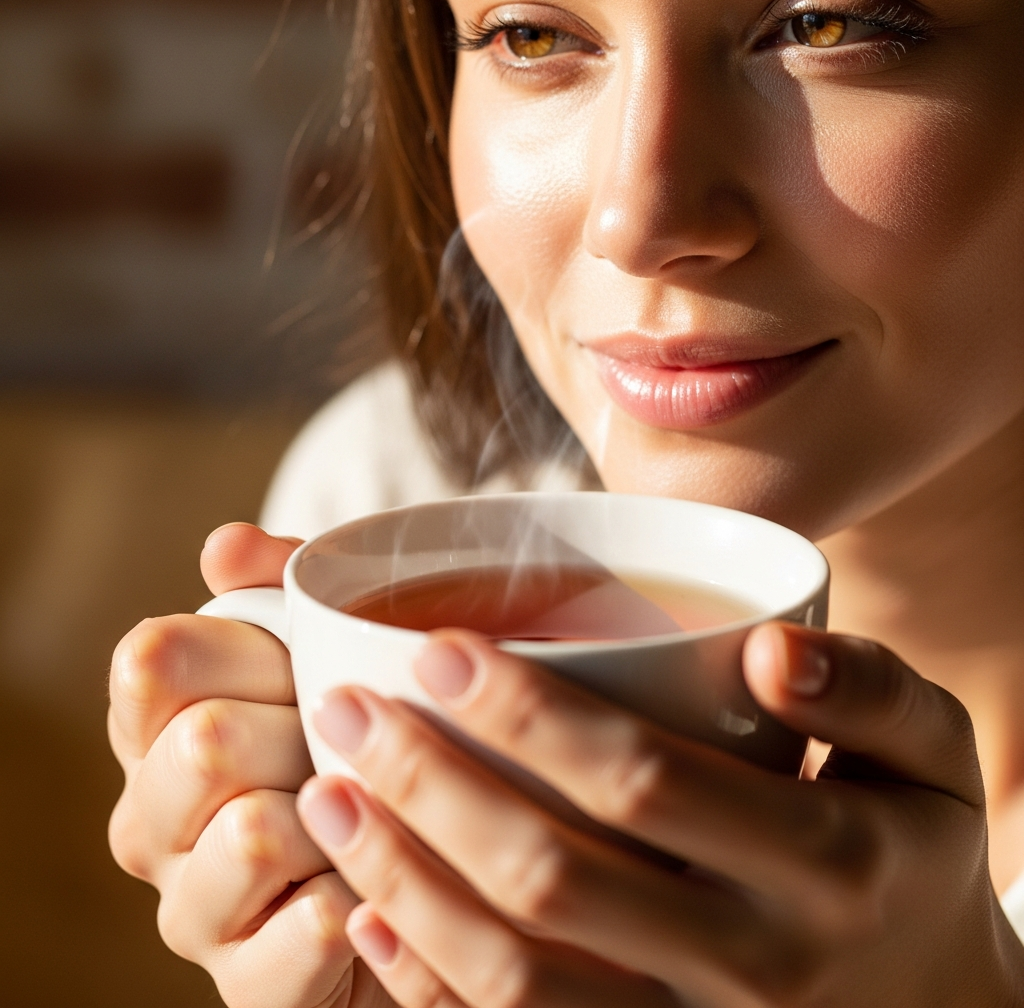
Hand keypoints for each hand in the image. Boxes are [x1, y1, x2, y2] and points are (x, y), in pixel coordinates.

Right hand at [108, 523, 395, 1007]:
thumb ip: (282, 589)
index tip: (304, 663)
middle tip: (350, 744)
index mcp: (159, 727)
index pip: (153, 658)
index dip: (251, 650)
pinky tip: (381, 886)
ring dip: (341, 814)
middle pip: (203, 742)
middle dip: (304, 731)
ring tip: (368, 814)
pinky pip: (306, 930)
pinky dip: (364, 897)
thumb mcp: (336, 649)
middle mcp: (153, 821)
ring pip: (253, 833)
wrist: (425, 870)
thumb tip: (226, 545)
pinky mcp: (251, 991)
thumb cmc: (365, 742)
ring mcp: (195, 911)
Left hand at [297, 626, 1023, 1007]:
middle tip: (346, 707)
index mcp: (821, 859)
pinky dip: (428, 985)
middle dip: (430, 786)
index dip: (528, 716)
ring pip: (515, 977)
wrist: (931, 1004)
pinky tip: (366, 912)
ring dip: (402, 881)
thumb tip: (773, 654)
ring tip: (322, 794)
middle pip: (552, 879)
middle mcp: (749, 961)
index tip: (435, 650)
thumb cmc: (909, 845)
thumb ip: (872, 689)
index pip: (642, 780)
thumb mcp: (932, 751)